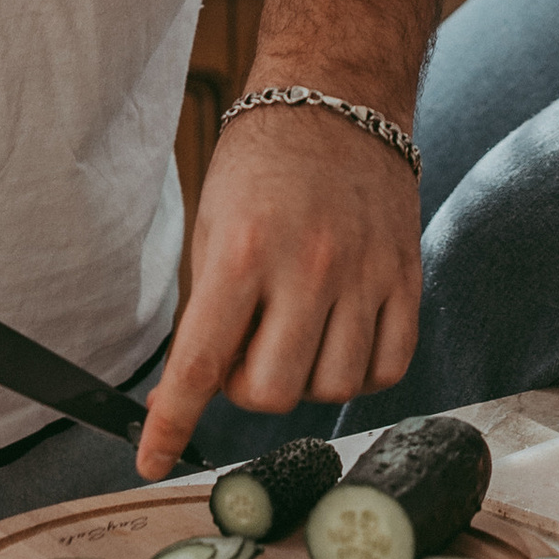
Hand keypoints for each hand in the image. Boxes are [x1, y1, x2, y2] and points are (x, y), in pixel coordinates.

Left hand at [136, 102, 421, 479]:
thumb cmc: (263, 160)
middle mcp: (308, 267)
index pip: (199, 365)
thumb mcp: (212, 228)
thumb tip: (179, 399)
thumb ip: (203, 315)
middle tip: (245, 349)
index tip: (153, 461)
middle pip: (269, 393)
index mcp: (244, 252)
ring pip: (330, 390)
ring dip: (303, 381)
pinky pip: (387, 368)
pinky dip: (359, 373)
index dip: (172, 426)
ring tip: (295, 338)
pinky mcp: (405, 276)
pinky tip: (339, 340)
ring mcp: (363, 274)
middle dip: (245, 389)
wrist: (338, 97)